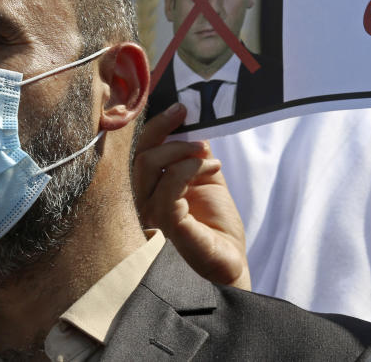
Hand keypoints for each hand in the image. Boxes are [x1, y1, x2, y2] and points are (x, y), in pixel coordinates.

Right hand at [133, 103, 250, 289]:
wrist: (230, 262)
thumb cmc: (215, 227)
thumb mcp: (207, 181)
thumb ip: (195, 156)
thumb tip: (193, 127)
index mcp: (151, 189)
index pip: (140, 152)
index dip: (156, 126)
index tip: (181, 108)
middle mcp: (144, 202)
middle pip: (140, 156)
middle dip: (168, 134)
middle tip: (198, 135)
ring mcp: (151, 215)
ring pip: (148, 166)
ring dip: (182, 151)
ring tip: (208, 155)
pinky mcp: (167, 226)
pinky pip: (168, 190)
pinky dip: (188, 169)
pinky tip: (210, 167)